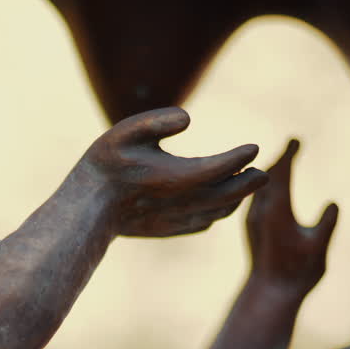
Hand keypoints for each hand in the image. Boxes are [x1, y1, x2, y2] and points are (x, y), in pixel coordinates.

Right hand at [83, 107, 267, 236]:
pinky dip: (217, 213)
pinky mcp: (168, 230)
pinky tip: (220, 204)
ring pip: (217, 212)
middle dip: (247, 184)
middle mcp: (180, 202)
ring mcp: (175, 220)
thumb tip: (188, 118)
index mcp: (174, 177)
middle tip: (264, 172)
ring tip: (247, 184)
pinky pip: (202, 223)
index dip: (238, 158)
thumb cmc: (104, 166)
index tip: (254, 147)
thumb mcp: (124, 133)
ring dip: (235, 199)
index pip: (217, 168)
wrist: (86, 210)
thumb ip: (157, 121)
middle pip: (226, 195)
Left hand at [246, 139, 337, 290]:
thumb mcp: (318, 248)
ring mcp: (252, 219)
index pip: (280, 173)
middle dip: (280, 159)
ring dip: (271, 172)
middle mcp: (259, 211)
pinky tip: (270, 187)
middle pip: (266, 175)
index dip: (288, 154)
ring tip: (283, 161)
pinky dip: (265, 187)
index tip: (296, 139)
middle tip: (292, 145)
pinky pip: (255, 198)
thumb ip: (326, 224)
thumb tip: (333, 203)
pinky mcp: (251, 227)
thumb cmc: (298, 273)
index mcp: (276, 211)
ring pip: (258, 187)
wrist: (270, 293)